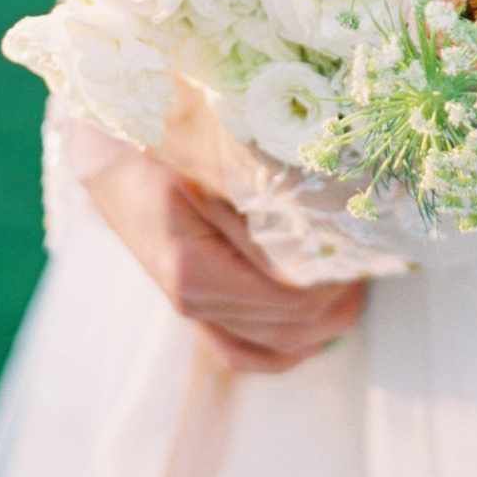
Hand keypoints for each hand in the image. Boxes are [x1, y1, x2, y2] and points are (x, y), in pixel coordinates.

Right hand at [82, 141, 366, 374]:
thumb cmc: (156, 125)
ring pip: (267, 346)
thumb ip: (266, 183)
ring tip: (357, 286)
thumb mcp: (212, 143)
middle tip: (378, 260)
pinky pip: (239, 350)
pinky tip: (318, 327)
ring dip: (321, 324)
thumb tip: (334, 214)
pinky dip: (284, 346)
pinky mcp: (186, 304)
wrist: (99, 134)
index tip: (373, 244)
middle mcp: (187, 293)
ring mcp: (184, 304)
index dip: (339, 273)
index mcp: (191, 260)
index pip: (289, 291)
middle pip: (285, 323)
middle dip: (338, 299)